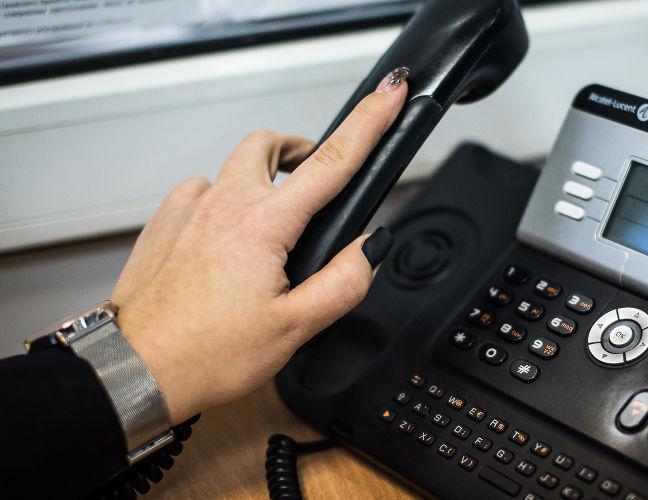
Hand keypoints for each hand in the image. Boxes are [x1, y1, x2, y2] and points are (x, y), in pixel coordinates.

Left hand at [111, 69, 408, 424]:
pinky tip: (226, 241)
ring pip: (233, 169)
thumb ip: (344, 282)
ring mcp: (188, 210)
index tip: (389, 95)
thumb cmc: (207, 354)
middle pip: (268, 144)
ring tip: (270, 225)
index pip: (331, 162)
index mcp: (263, 226)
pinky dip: (222, 203)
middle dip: (298, 150)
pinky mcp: (163, 224)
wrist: (133, 369)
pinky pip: (200, 193)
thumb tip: (368, 248)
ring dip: (259, 180)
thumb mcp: (295, 329)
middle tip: (315, 177)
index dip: (368, 123)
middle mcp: (223, 206)